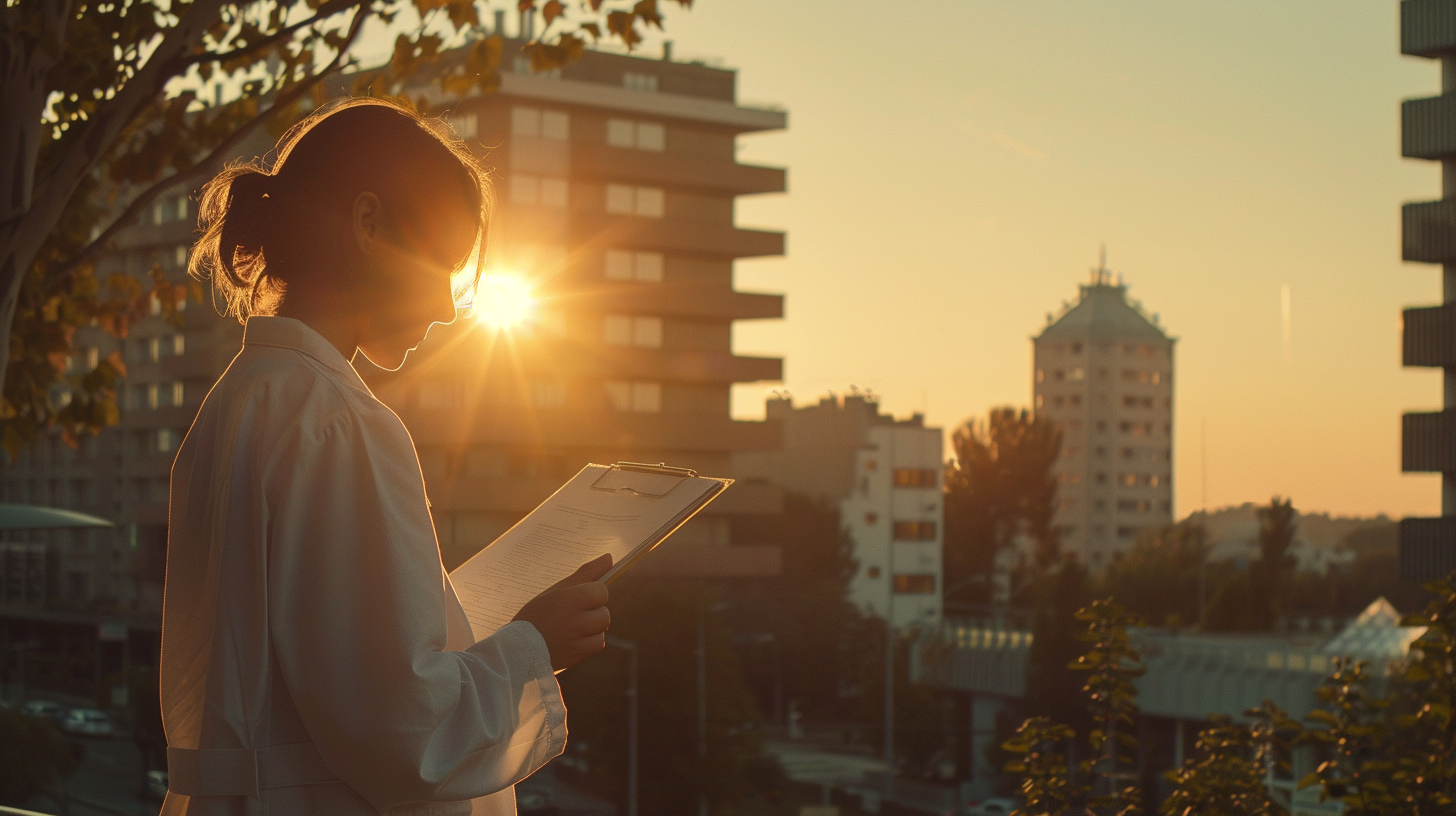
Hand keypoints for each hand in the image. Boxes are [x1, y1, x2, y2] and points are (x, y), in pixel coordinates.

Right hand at [513, 553, 611, 671]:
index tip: (578, 597)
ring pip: (602, 630)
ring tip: (574, 626)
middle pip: (605, 613)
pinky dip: (589, 642)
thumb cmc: (537, 614)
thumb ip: (586, 573)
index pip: (602, 591)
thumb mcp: (557, 589)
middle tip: (574, 613)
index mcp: (569, 600)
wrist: (517, 648)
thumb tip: (609, 557)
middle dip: (594, 611)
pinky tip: (574, 639)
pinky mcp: (576, 657)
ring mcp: (577, 642)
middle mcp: (575, 621)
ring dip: (593, 628)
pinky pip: (596, 646)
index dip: (592, 592)